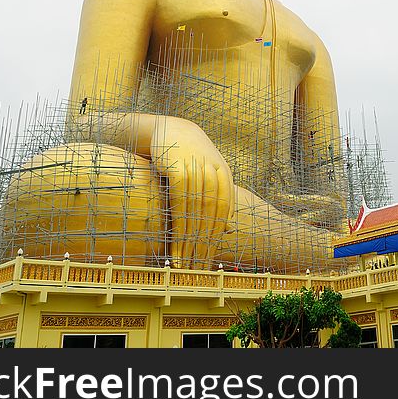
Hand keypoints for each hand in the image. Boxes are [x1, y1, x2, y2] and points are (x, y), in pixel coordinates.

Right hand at [150, 118, 233, 267]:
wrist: (168, 127)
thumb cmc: (187, 154)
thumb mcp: (208, 172)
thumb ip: (219, 197)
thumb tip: (228, 228)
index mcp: (224, 176)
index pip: (223, 214)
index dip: (216, 240)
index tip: (209, 261)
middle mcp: (214, 173)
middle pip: (211, 218)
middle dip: (204, 247)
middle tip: (198, 270)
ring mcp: (197, 171)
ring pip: (197, 215)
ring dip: (191, 244)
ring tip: (185, 265)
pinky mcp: (178, 170)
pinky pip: (181, 206)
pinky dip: (179, 228)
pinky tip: (176, 245)